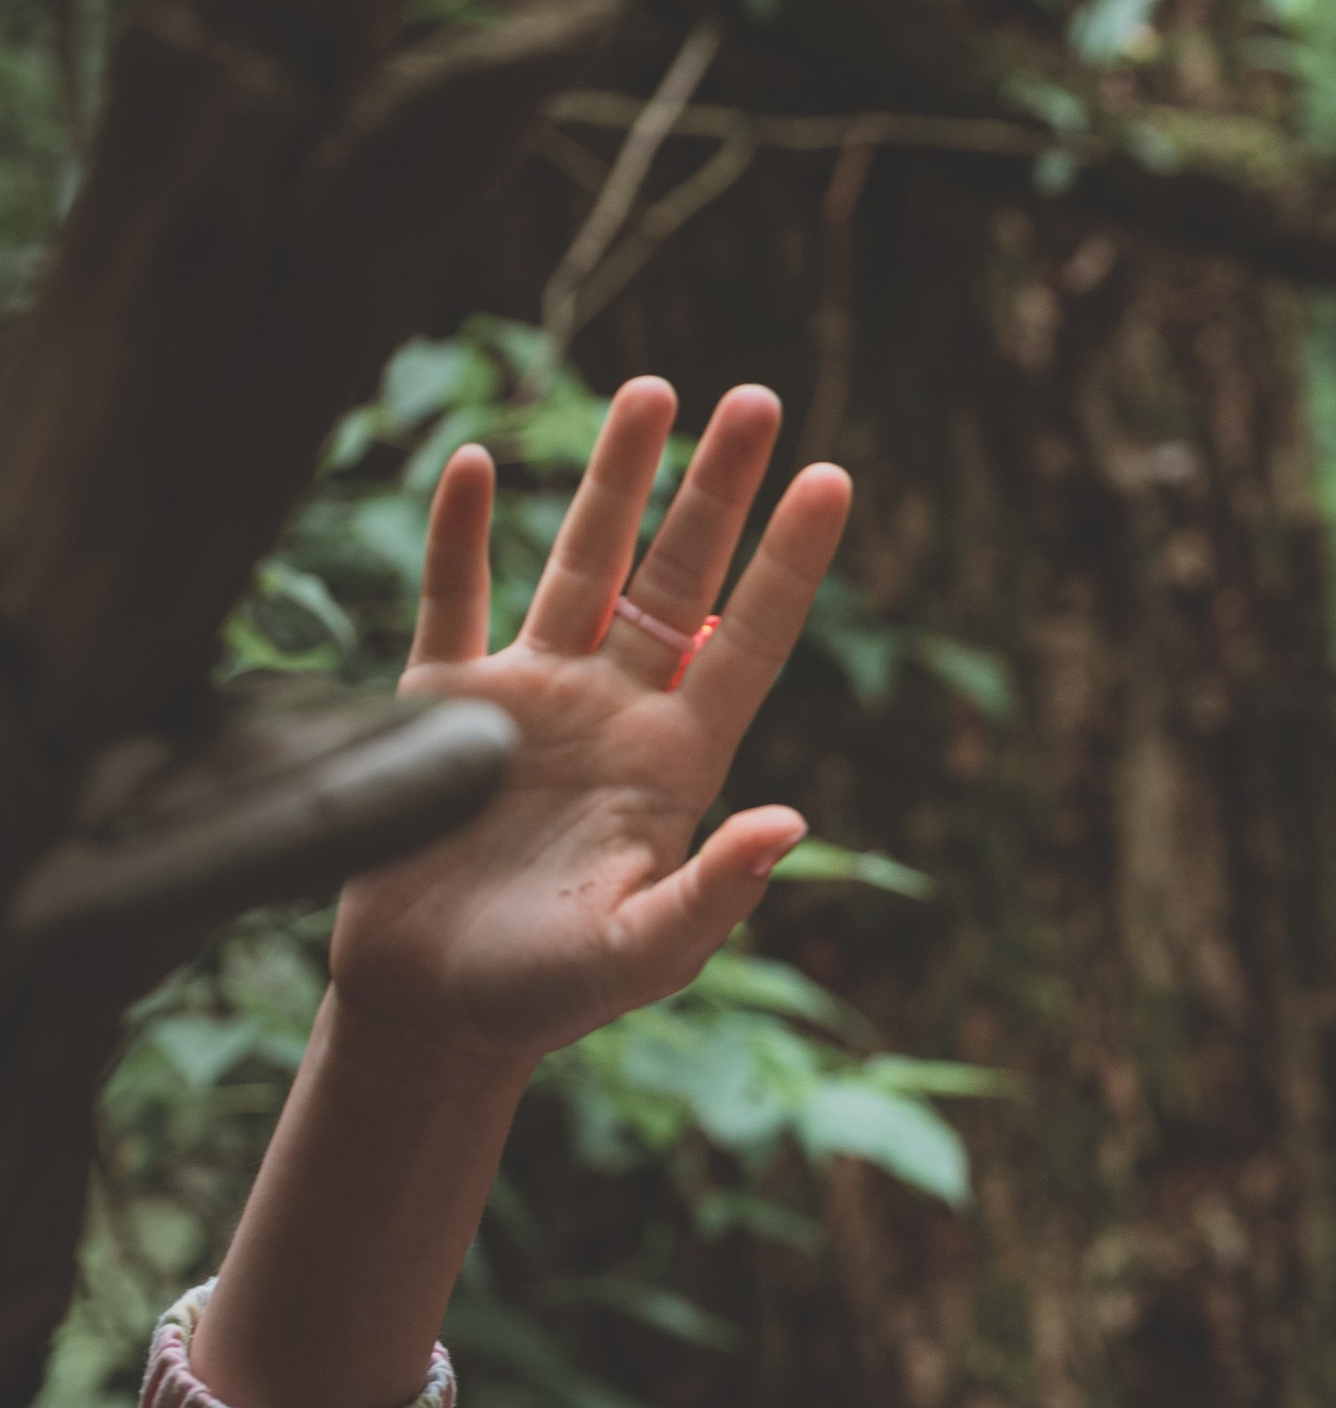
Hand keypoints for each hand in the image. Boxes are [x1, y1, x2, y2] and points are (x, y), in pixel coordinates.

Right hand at [330, 379, 850, 1079]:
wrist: (427, 1016)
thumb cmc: (545, 997)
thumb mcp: (643, 952)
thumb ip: (714, 892)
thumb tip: (790, 823)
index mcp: (675, 761)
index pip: (750, 638)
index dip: (793, 561)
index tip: (836, 477)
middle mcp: (612, 710)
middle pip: (677, 575)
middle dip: (716, 488)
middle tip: (760, 398)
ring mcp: (529, 698)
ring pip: (582, 562)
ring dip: (616, 480)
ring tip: (655, 391)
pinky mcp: (441, 705)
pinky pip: (455, 598)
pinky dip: (464, 531)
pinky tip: (484, 462)